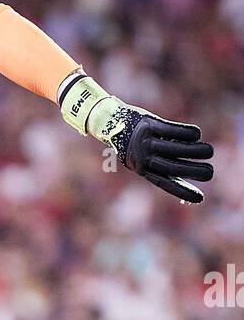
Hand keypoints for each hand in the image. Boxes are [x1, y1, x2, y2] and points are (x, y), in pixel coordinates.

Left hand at [59, 71, 213, 202]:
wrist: (110, 120)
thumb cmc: (130, 142)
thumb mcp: (140, 158)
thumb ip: (159, 166)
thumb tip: (184, 177)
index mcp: (142, 170)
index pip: (165, 184)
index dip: (183, 191)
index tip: (200, 198)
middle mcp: (144, 158)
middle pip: (174, 167)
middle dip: (194, 171)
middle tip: (211, 172)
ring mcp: (146, 141)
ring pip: (176, 148)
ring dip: (196, 151)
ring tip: (210, 151)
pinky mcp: (149, 125)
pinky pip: (173, 130)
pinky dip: (188, 133)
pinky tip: (198, 135)